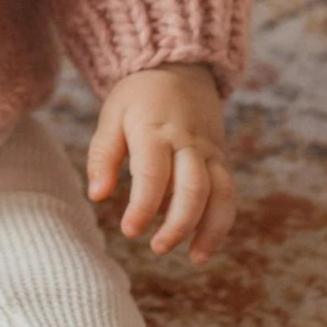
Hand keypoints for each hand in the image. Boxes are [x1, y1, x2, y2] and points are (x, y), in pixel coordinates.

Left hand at [85, 62, 236, 265]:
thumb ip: (102, 155)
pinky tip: (206, 246)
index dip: (143, 206)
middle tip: (156, 248)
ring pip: (218, 194)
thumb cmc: (137, 98)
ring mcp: (208, 151)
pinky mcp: (220, 159)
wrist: (176, 68)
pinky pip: (229, 193)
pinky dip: (222, 222)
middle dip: (177, 224)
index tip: (129, 231)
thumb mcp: (111, 116)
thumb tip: (97, 197)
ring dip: (209, 229)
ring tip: (194, 258)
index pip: (152, 173)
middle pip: (192, 188)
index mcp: (154, 130)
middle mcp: (186, 142)